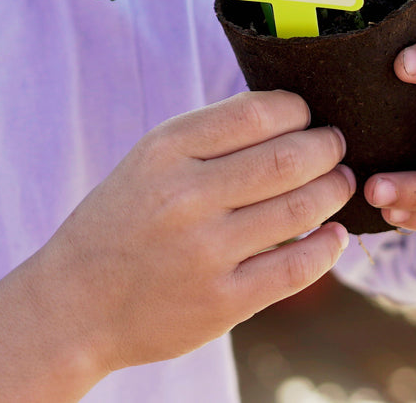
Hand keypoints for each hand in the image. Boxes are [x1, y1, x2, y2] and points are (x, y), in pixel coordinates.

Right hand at [35, 91, 352, 372]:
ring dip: (334, 190)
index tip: (308, 116)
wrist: (75, 304)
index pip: (256, 113)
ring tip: (340, 183)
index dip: (298, 110)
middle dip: (327, 147)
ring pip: (301, 209)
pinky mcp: (223, 301)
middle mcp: (185, 197)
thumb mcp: (147, 163)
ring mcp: (206, 252)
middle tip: (336, 147)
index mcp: (165, 152)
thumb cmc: (121, 224)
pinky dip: (327, 246)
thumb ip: (208, 139)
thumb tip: (288, 116)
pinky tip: (333, 235)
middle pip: (289, 158)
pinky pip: (298, 266)